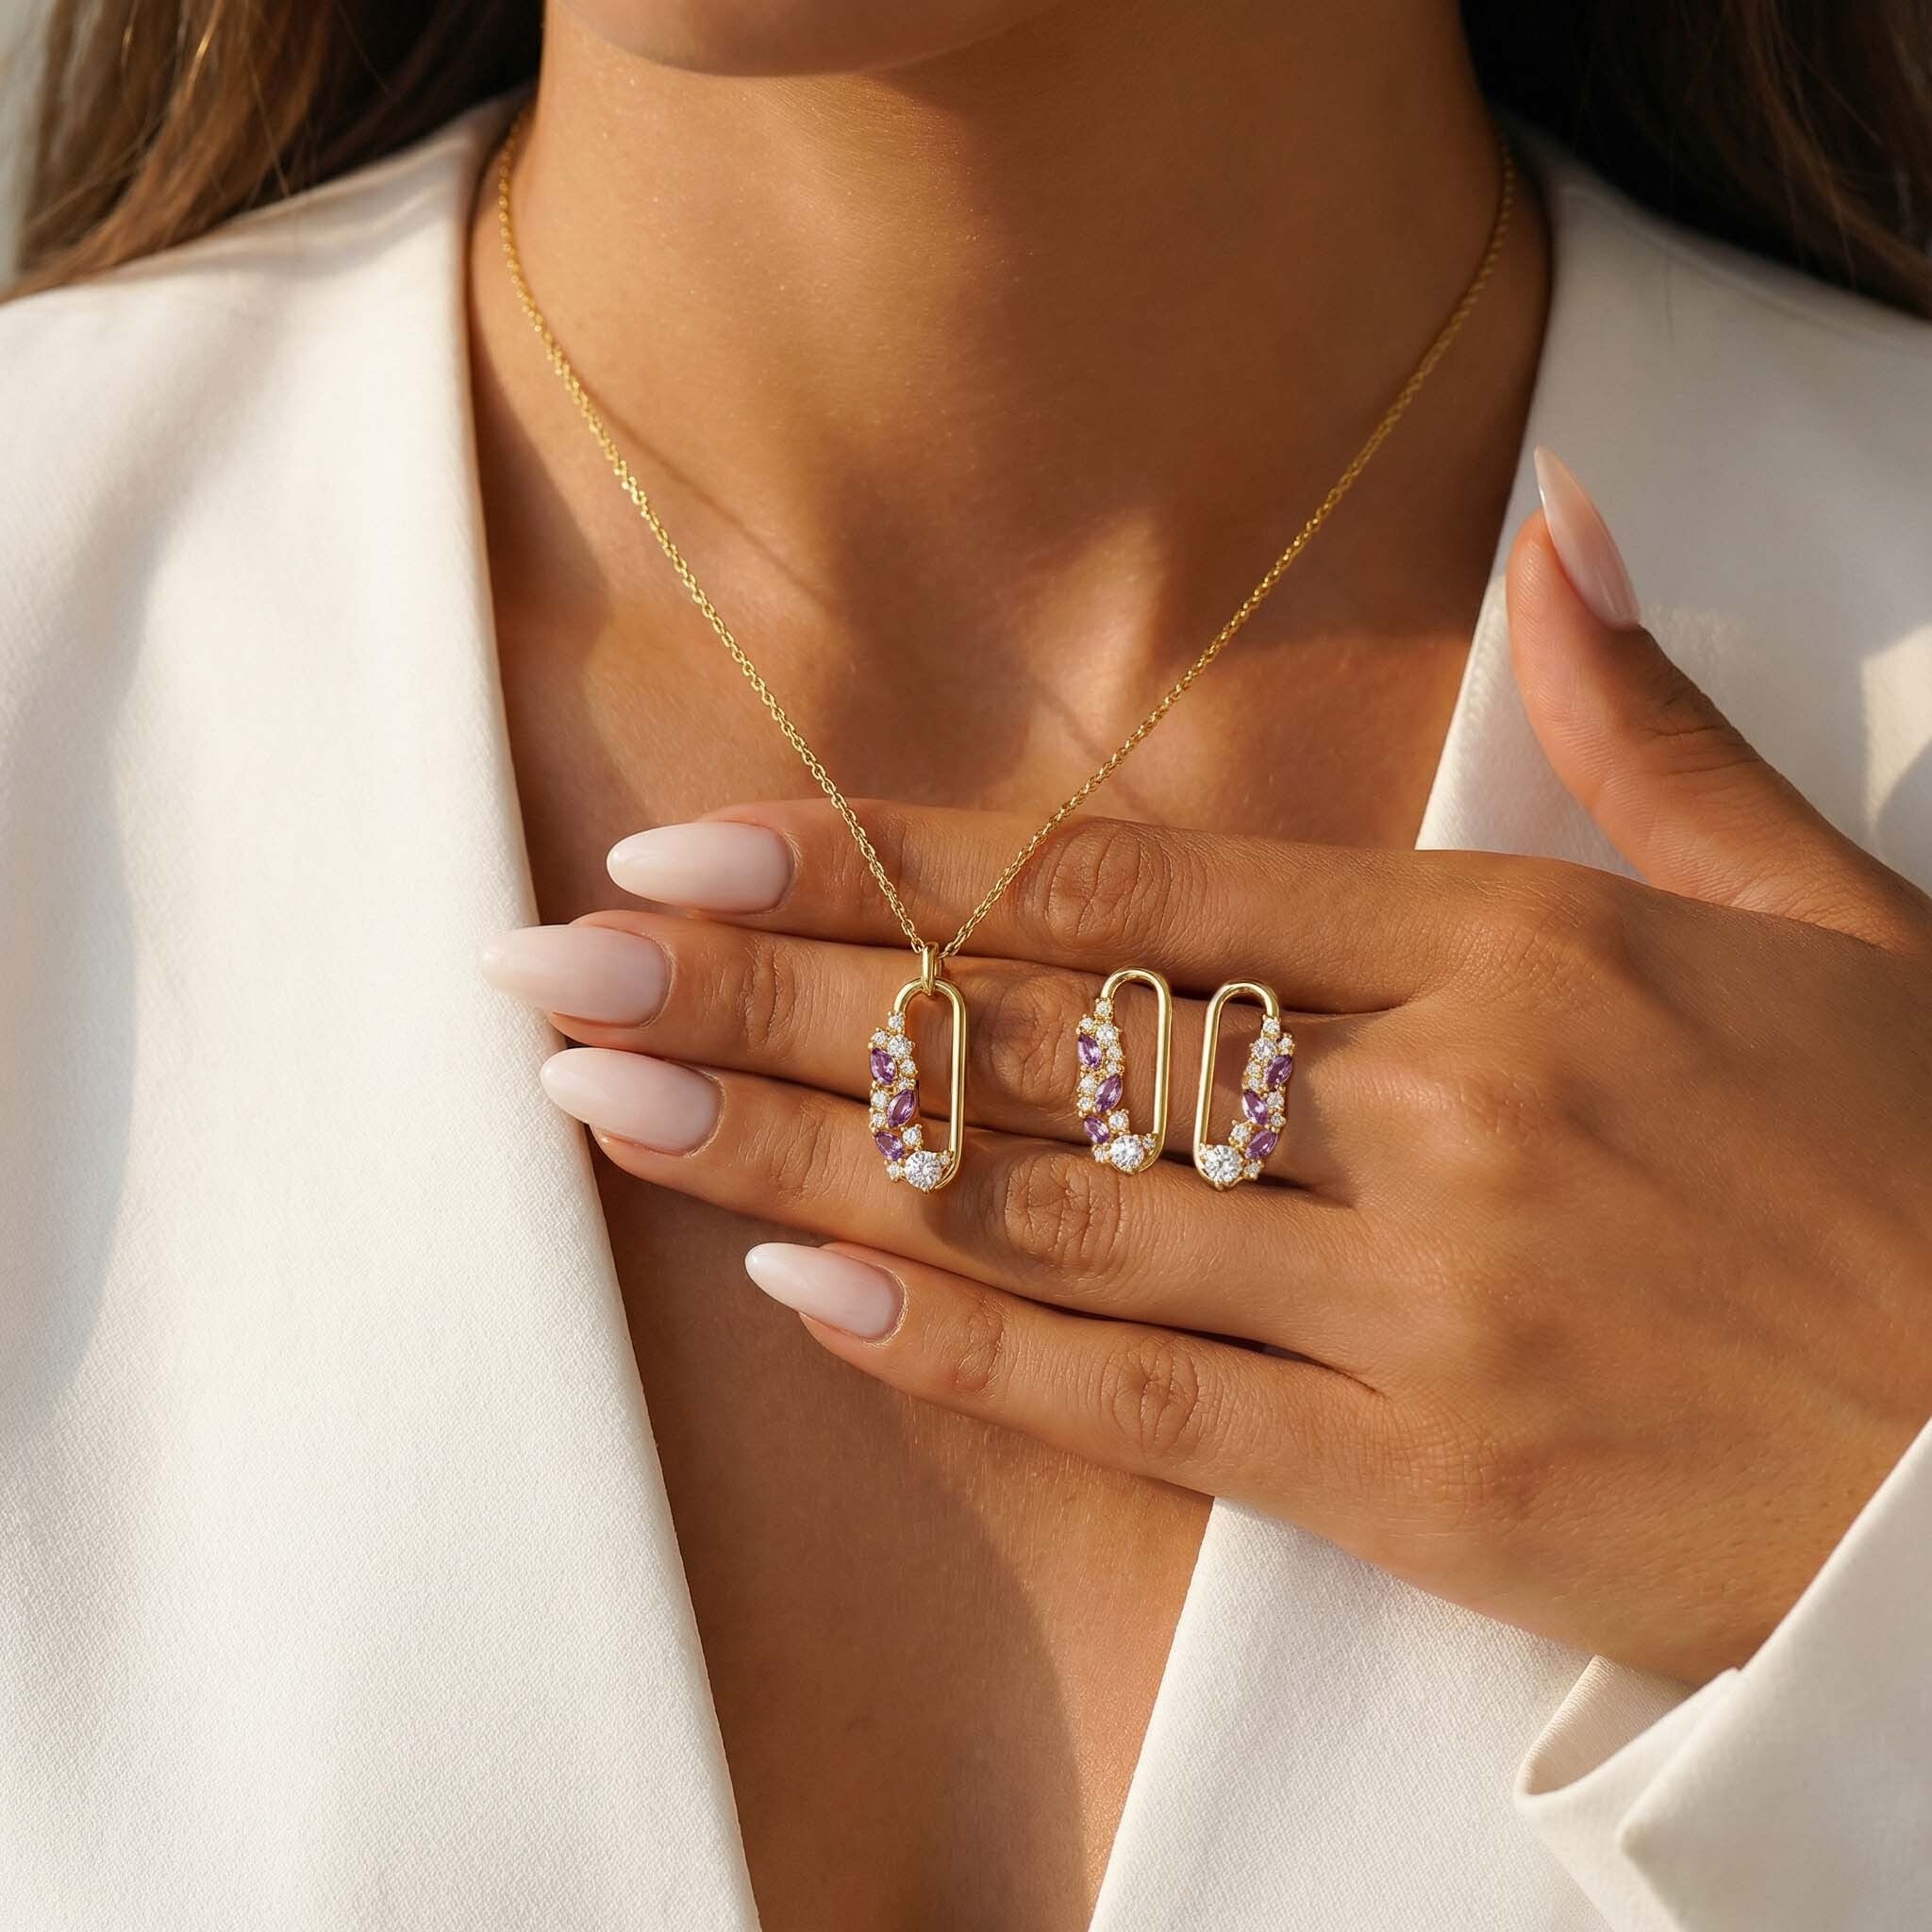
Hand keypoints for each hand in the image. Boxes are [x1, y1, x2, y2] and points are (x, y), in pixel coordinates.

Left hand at [483, 481, 1931, 1685]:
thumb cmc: (1927, 1170)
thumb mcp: (1817, 915)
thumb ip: (1643, 727)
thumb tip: (1563, 526)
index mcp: (1516, 947)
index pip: (1126, 883)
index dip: (888, 864)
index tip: (694, 847)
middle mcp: (1441, 1113)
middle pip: (1030, 1037)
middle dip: (769, 993)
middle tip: (556, 966)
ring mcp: (1424, 1307)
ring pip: (1044, 1209)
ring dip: (797, 1147)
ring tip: (604, 1101)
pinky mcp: (1424, 1488)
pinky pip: (1143, 1400)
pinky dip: (957, 1343)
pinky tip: (791, 1278)